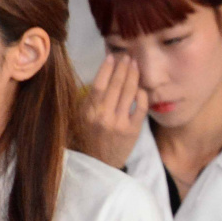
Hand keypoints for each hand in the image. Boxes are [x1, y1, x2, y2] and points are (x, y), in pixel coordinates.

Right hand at [79, 54, 148, 168]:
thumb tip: (101, 76)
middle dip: (123, 67)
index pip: (98, 84)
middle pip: (116, 85)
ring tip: (136, 65)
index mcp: (88, 112)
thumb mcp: (79, 118)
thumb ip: (88, 99)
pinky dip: (142, 95)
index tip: (112, 56)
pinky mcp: (133, 130)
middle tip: (128, 56)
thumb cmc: (87, 138)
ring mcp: (119, 123)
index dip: (107, 68)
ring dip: (133, 75)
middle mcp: (103, 116)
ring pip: (129, 92)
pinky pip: (140, 107)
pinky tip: (141, 87)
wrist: (99, 164)